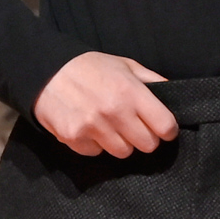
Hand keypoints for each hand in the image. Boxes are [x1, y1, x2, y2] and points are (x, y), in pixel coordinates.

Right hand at [32, 52, 175, 157]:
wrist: (46, 71)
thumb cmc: (89, 67)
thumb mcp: (125, 65)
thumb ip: (152, 80)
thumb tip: (174, 93)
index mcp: (130, 91)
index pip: (165, 126)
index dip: (167, 129)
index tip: (162, 128)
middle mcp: (113, 111)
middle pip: (147, 145)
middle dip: (144, 137)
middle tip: (133, 126)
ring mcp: (93, 127)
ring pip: (123, 152)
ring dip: (120, 142)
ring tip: (109, 125)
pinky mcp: (74, 138)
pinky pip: (97, 153)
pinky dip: (95, 144)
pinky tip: (89, 127)